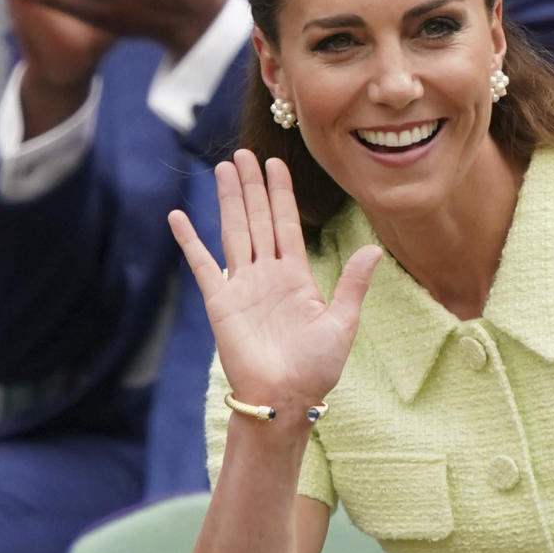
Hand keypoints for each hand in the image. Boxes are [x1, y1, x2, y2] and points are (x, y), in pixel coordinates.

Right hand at [168, 149, 381, 412]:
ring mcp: (242, 286)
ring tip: (222, 169)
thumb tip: (375, 250)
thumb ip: (353, 284)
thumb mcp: (342, 322)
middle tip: (244, 153)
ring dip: (228, 201)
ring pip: (234, 231)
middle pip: (258, 219)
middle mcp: (267, 275)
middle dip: (252, 186)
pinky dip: (189, 241)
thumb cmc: (317, 368)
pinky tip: (178, 216)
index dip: (281, 193)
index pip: (287, 224)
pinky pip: (202, 264)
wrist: (286, 398)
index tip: (276, 164)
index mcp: (296, 277)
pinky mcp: (220, 301)